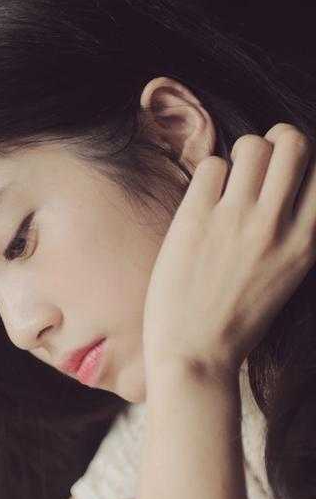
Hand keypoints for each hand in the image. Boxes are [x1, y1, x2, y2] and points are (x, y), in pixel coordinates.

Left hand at [142, 123, 315, 378]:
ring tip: (229, 180)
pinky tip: (204, 202)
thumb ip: (292, 234)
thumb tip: (284, 191)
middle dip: (276, 143)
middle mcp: (276, 225)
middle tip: (258, 166)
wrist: (194, 355)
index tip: (287, 176)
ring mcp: (236, 220)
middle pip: (293, 142)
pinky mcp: (196, 220)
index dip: (305, 163)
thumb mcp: (285, 277)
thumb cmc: (237, 323)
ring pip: (252, 145)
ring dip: (241, 154)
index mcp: (306, 242)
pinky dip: (209, 175)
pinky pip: (211, 165)